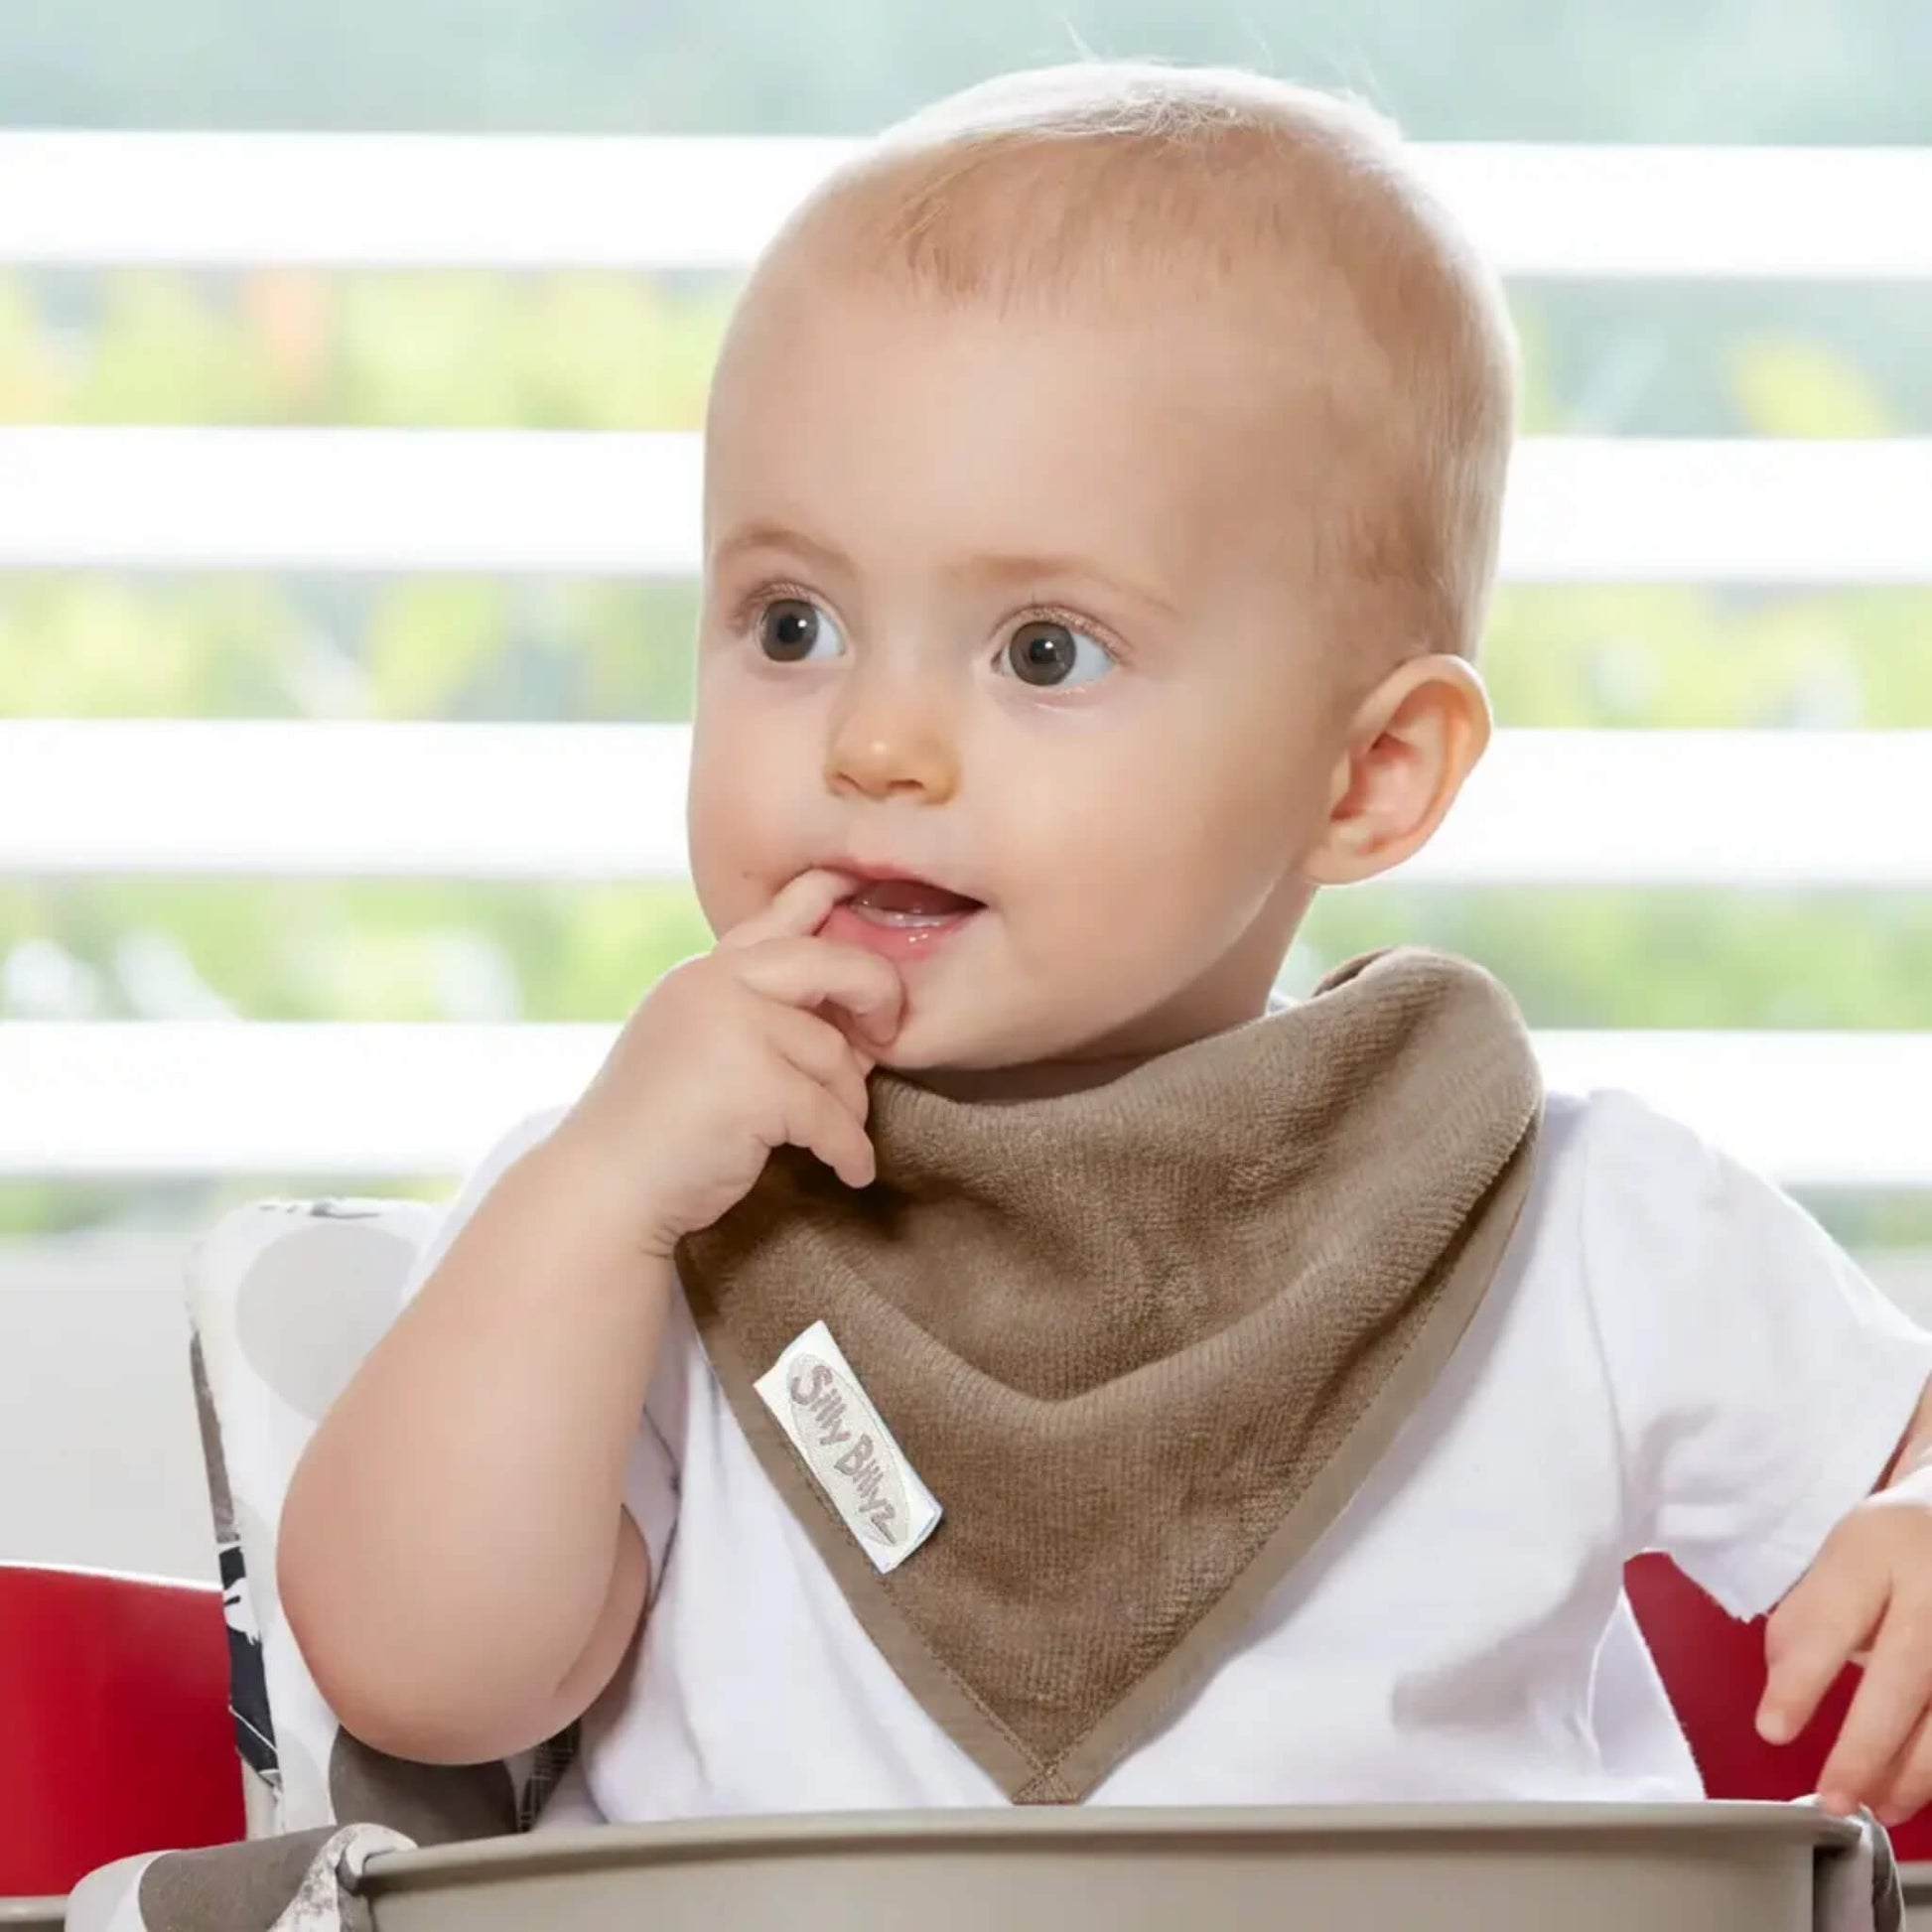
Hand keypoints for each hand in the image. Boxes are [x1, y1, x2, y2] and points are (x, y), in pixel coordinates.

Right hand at [555, 869, 903, 1258]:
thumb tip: (858, 1023)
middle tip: (887, 1035)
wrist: (604, 1190)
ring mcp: (733, 1030)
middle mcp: (717, 984)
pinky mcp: (754, 1087)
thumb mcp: (698, 1043)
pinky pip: (832, 1117)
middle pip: (834, 963)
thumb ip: (758, 1015)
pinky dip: (849, 1150)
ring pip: (837, 1056)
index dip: (832, 891)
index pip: (781, 909)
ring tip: (839, 1137)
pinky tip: (851, 1171)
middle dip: (879, 995)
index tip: (864, 890)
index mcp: (705, 971)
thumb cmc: (657, 1129)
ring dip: (850, 1105)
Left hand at [1758, 1462, 1931, 1822]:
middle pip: (1902, 1679)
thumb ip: (1811, 1614)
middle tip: (1832, 1798)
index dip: (1801, 1681)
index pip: (1832, 1620)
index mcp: (1880, 1549)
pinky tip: (1915, 1788)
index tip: (1773, 1730)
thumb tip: (1780, 1687)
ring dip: (1913, 1773)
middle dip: (1866, 1748)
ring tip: (1877, 1808)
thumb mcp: (1845, 1554)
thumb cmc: (1897, 1543)